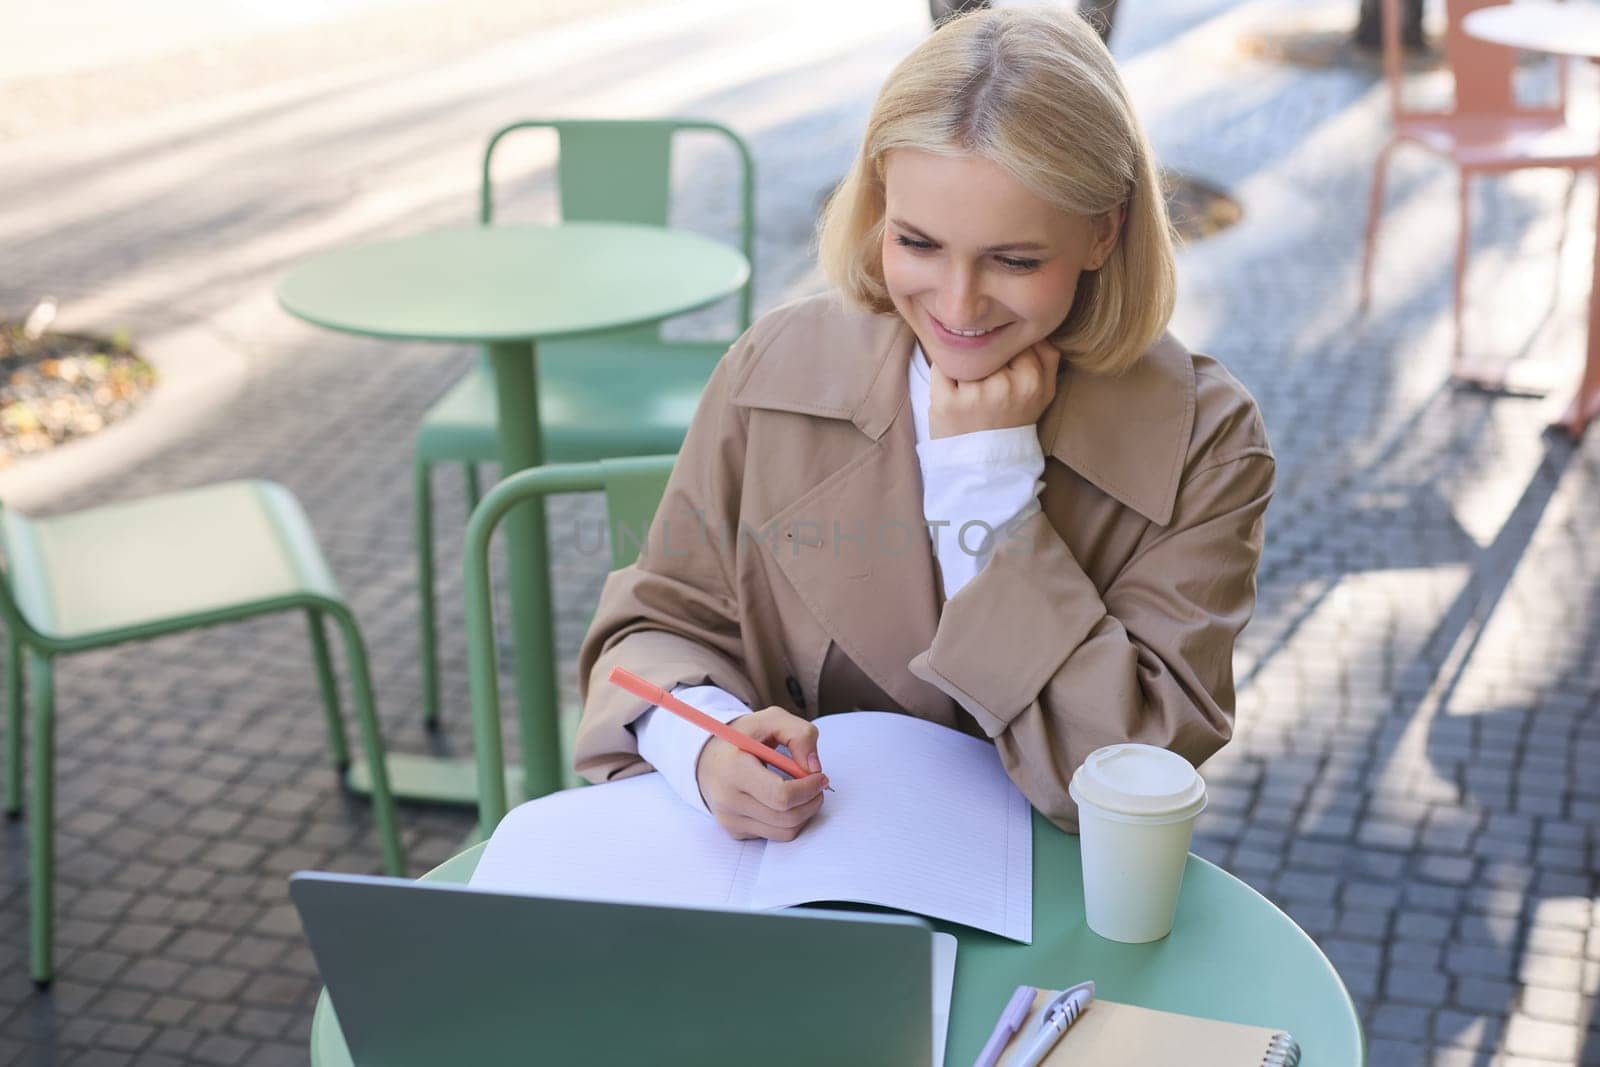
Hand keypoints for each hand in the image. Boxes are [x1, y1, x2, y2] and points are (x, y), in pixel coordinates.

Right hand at [696, 707, 827, 841]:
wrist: (709, 757)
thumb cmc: (744, 738)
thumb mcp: (771, 720)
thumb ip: (799, 734)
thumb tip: (813, 768)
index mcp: (734, 769)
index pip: (781, 795)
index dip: (808, 789)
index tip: (820, 777)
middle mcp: (728, 799)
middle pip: (787, 817)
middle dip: (812, 802)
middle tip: (818, 785)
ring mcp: (730, 819)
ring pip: (785, 832)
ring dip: (805, 813)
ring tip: (804, 792)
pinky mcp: (735, 832)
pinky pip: (775, 836)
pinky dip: (788, 821)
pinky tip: (785, 802)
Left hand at [929, 340, 1062, 438]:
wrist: (986, 466)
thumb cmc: (1012, 422)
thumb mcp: (1043, 394)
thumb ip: (1047, 357)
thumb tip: (1035, 329)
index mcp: (1031, 382)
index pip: (1013, 341)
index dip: (1005, 352)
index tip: (1003, 369)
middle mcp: (1004, 387)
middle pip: (988, 347)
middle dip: (984, 357)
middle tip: (985, 381)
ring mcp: (973, 394)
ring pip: (965, 354)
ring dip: (963, 364)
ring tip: (969, 388)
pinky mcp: (946, 402)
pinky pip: (941, 367)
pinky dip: (943, 374)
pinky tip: (952, 391)